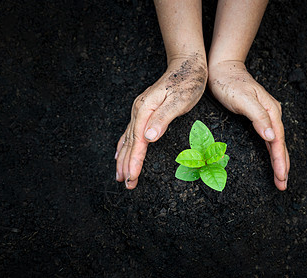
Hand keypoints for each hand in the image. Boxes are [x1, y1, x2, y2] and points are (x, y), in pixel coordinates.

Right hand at [116, 55, 207, 188]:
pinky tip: (120, 152)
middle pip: (130, 143)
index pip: (138, 141)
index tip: (131, 177)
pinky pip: (130, 132)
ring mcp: (140, 110)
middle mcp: (139, 111)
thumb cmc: (187, 82)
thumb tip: (148, 137)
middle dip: (126, 164)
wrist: (187, 64)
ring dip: (123, 158)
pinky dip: (124, 145)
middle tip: (125, 184)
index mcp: (145, 109)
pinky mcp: (145, 111)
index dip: (134, 161)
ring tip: (120, 175)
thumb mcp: (179, 100)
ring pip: (128, 139)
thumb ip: (163, 119)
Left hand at [208, 61, 289, 189]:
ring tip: (280, 177)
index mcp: (271, 111)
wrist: (221, 69)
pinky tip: (273, 158)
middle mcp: (271, 114)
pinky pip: (268, 138)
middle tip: (282, 185)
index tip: (282, 176)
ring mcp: (265, 115)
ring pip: (275, 142)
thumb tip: (272, 136)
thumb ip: (258, 117)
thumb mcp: (243, 99)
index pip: (278, 140)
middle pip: (279, 144)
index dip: (280, 160)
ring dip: (278, 160)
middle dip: (282, 165)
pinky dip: (271, 150)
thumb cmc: (229, 83)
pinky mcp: (257, 117)